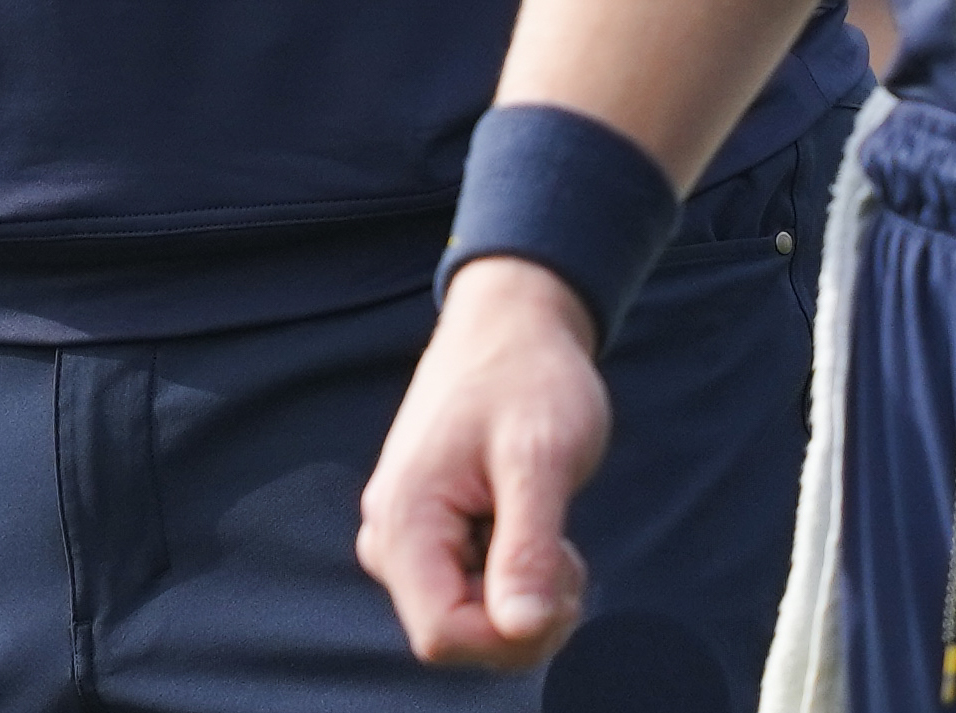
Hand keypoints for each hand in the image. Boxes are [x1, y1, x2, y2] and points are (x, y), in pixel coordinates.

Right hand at [357, 255, 613, 666]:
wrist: (513, 318)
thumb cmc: (530, 375)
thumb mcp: (541, 457)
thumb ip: (527, 547)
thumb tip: (520, 631)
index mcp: (404, 518)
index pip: (443, 637)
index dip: (511, 635)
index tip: (565, 582)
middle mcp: (388, 535)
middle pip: (452, 635)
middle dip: (521, 616)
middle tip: (567, 549)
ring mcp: (402, 533)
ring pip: (462, 617)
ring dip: (519, 595)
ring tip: (547, 524)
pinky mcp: (424, 530)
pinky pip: (465, 589)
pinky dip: (510, 574)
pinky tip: (528, 521)